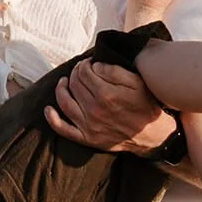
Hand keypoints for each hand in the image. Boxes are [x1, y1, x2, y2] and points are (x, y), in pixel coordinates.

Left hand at [44, 61, 176, 155]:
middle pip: (74, 84)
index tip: (88, 63)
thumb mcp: (137, 82)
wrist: (153, 135)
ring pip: (65, 102)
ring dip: (61, 89)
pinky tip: (48, 109)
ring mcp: (89, 126)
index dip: (84, 64)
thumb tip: (94, 66)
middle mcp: (94, 110)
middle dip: (75, 73)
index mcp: (106, 94)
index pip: (84, 72)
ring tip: (64, 82)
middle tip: (80, 70)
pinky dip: (52, 119)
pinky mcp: (87, 139)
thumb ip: (114, 71)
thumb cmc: (146, 105)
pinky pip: (63, 129)